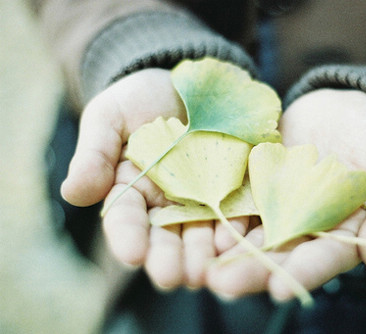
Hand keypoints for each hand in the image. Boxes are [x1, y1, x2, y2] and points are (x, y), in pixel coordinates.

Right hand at [61, 68, 247, 288]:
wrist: (186, 82)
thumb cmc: (139, 100)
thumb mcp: (109, 117)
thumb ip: (94, 153)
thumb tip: (73, 194)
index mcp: (132, 192)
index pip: (126, 219)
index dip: (128, 237)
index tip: (131, 254)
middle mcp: (168, 204)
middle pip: (166, 236)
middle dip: (168, 258)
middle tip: (172, 277)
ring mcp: (203, 197)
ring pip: (202, 231)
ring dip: (204, 254)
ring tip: (207, 271)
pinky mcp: (235, 186)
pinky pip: (237, 209)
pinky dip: (237, 226)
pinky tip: (239, 239)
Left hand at [206, 88, 365, 301]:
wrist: (351, 107)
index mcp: (344, 232)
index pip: (325, 257)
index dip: (304, 273)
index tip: (280, 290)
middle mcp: (307, 225)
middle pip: (279, 252)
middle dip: (251, 269)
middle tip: (221, 285)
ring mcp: (279, 203)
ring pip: (251, 231)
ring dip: (226, 249)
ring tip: (199, 265)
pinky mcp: (258, 180)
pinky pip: (236, 196)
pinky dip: (217, 210)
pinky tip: (194, 223)